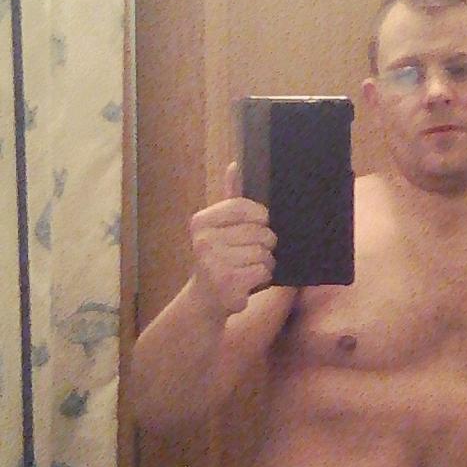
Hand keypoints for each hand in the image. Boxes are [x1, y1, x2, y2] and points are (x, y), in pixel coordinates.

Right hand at [189, 161, 276, 317]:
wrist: (205, 300)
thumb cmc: (218, 258)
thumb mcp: (219, 227)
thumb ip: (230, 198)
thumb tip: (234, 165)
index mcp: (201, 222)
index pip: (243, 206)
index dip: (260, 216)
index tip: (259, 225)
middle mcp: (204, 241)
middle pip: (260, 232)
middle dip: (264, 244)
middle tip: (248, 254)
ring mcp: (214, 263)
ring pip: (264, 253)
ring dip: (264, 263)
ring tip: (247, 268)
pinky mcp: (228, 284)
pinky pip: (264, 271)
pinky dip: (263, 277)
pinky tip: (248, 281)